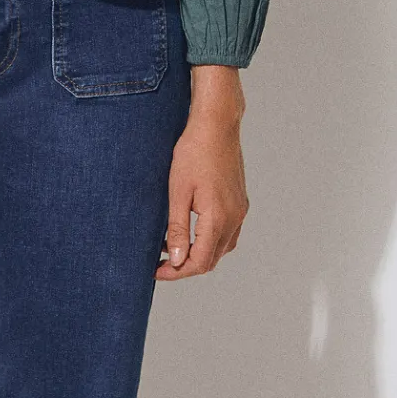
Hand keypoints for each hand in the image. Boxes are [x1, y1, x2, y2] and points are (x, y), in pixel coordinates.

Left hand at [156, 65, 249, 280]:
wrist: (216, 125)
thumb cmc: (193, 153)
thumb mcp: (178, 192)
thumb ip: (177, 229)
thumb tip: (176, 259)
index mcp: (218, 218)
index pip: (200, 262)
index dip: (177, 272)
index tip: (156, 270)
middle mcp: (234, 218)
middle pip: (212, 259)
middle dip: (186, 266)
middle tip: (160, 262)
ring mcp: (240, 211)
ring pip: (221, 249)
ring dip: (198, 254)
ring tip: (172, 248)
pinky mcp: (239, 203)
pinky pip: (227, 234)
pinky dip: (209, 241)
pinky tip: (191, 233)